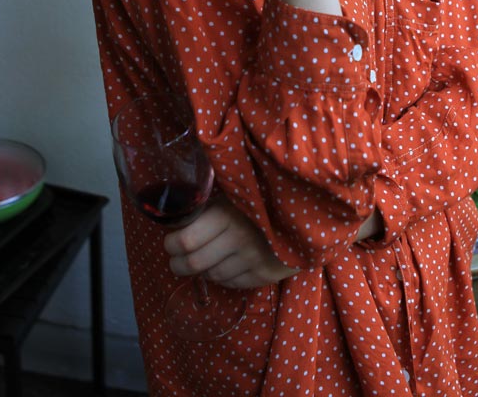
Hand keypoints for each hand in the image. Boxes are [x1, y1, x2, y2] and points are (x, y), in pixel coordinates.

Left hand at [163, 195, 298, 288]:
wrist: (306, 209)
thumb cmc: (262, 197)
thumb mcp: (234, 194)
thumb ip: (209, 208)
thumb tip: (174, 220)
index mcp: (226, 215)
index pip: (184, 241)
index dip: (170, 245)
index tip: (170, 242)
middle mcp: (238, 240)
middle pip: (193, 264)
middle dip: (178, 263)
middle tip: (177, 259)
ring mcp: (253, 260)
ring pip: (212, 275)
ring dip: (204, 268)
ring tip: (208, 256)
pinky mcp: (265, 275)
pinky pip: (231, 283)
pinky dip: (224, 276)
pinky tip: (228, 262)